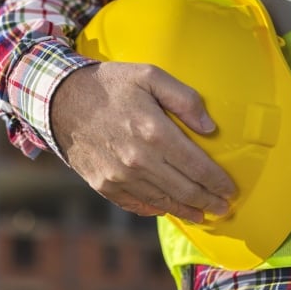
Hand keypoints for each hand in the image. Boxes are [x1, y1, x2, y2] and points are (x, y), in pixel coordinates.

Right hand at [51, 62, 234, 222]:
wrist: (60, 100)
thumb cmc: (109, 84)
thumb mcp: (149, 75)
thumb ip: (185, 99)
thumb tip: (210, 129)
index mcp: (154, 132)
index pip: (198, 167)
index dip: (218, 182)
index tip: (230, 190)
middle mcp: (139, 160)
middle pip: (185, 191)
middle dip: (208, 202)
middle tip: (222, 208)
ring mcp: (120, 177)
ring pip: (163, 203)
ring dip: (187, 211)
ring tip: (202, 214)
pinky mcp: (104, 185)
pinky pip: (137, 205)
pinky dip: (156, 209)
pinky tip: (168, 209)